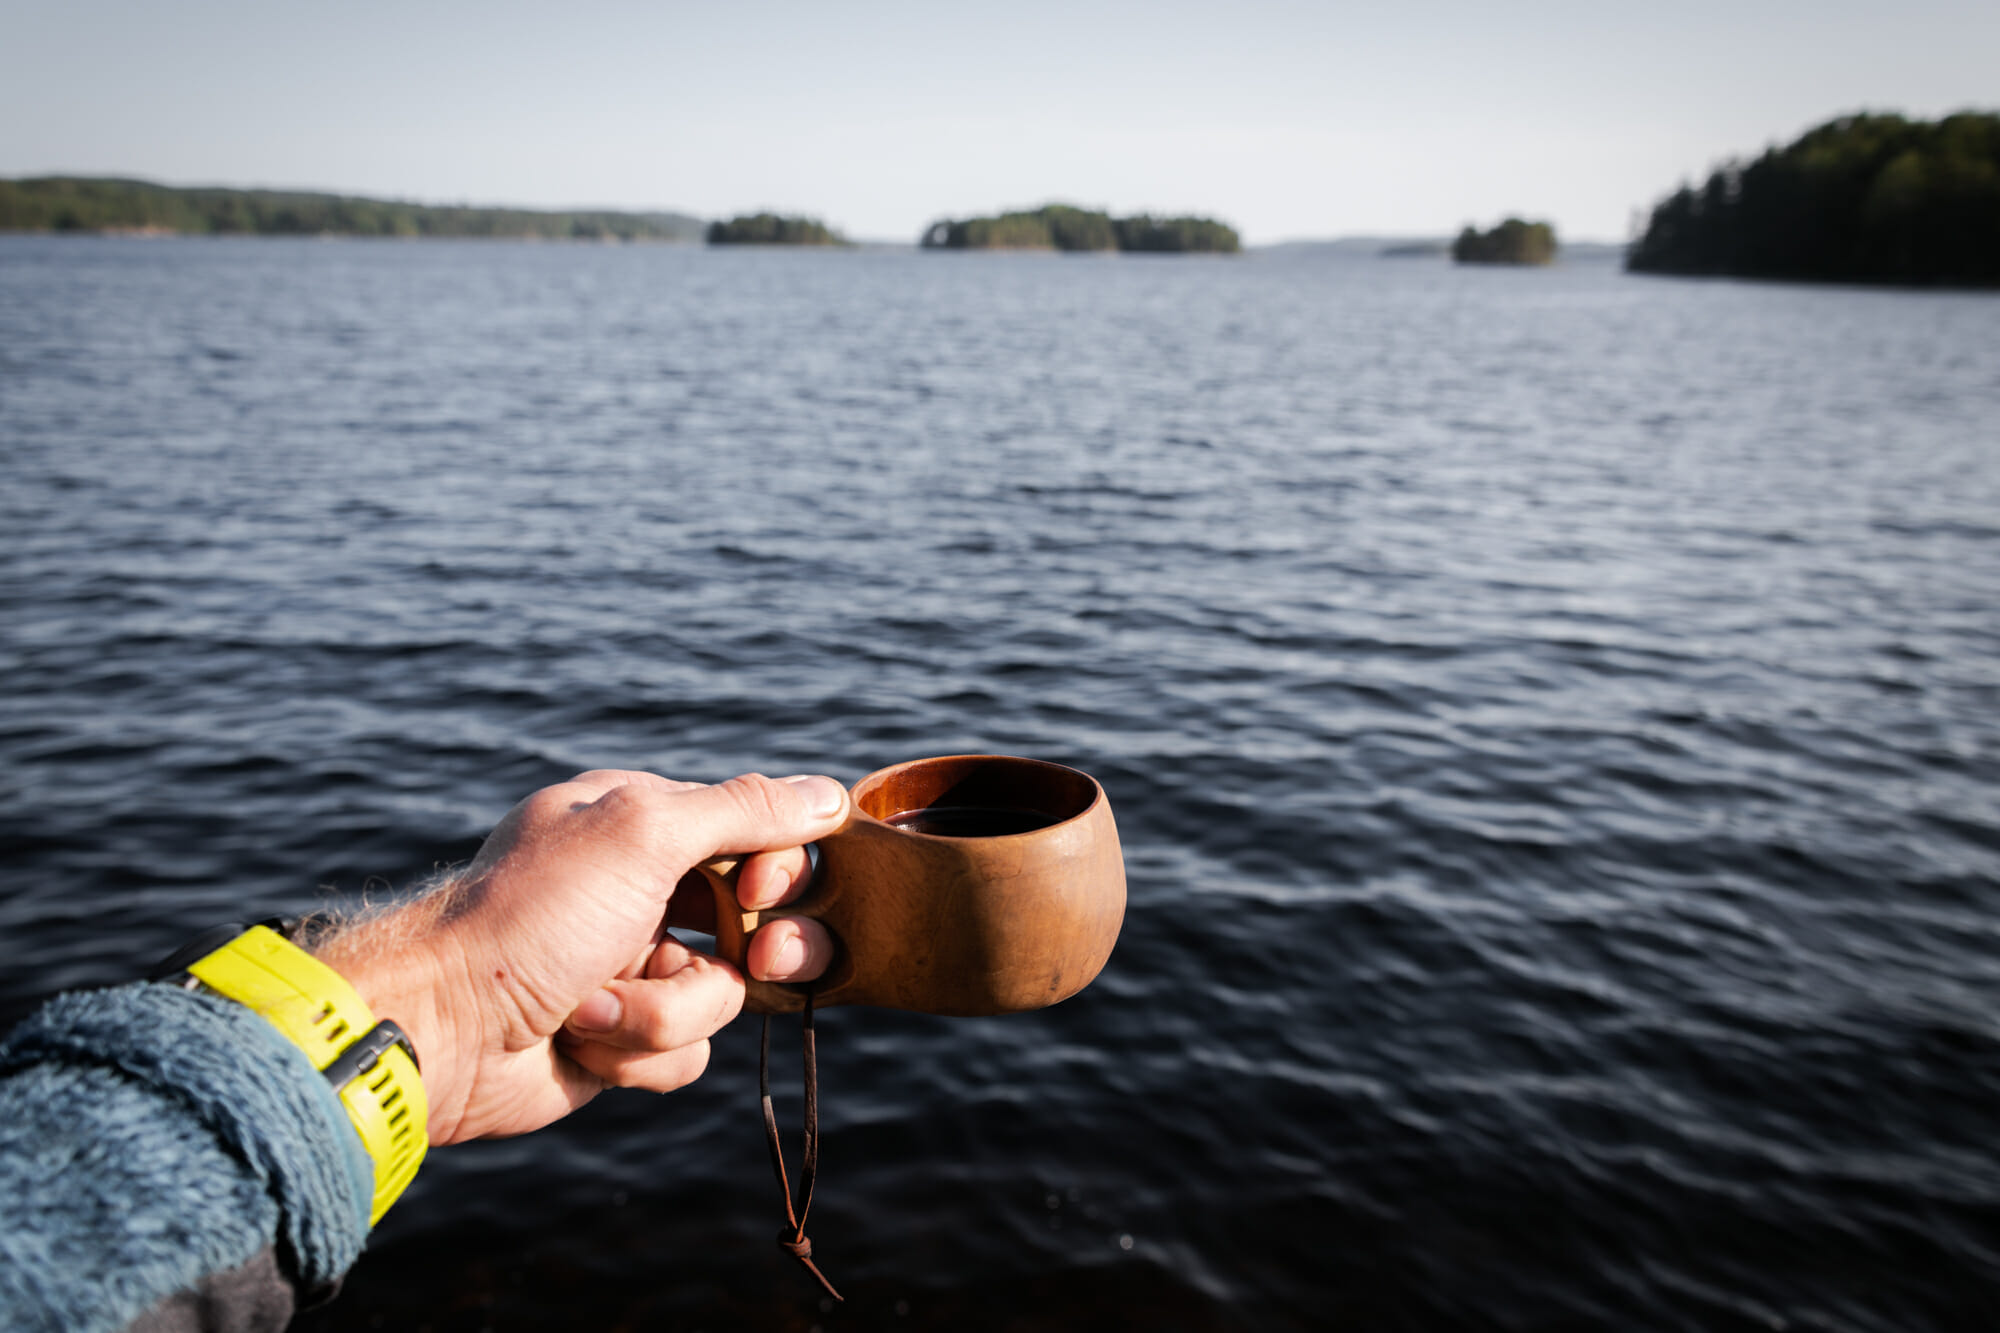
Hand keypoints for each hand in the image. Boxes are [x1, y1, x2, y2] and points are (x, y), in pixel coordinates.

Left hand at [314, 770, 848, 1143]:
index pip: (755, 835)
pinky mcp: (621, 1039)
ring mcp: (632, 967)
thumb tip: (829, 795)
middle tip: (748, 958)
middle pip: (758, 921)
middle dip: (752, 949)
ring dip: (662, 1011)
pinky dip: (637, 1052)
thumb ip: (743, 811)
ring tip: (592, 1005)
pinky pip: (685, 1054)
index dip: (775, 869)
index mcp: (641, 824)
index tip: (764, 887)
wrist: (445, 1030)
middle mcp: (640, 892)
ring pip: (725, 999)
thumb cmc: (532, 917)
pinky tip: (580, 1039)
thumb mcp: (643, 834)